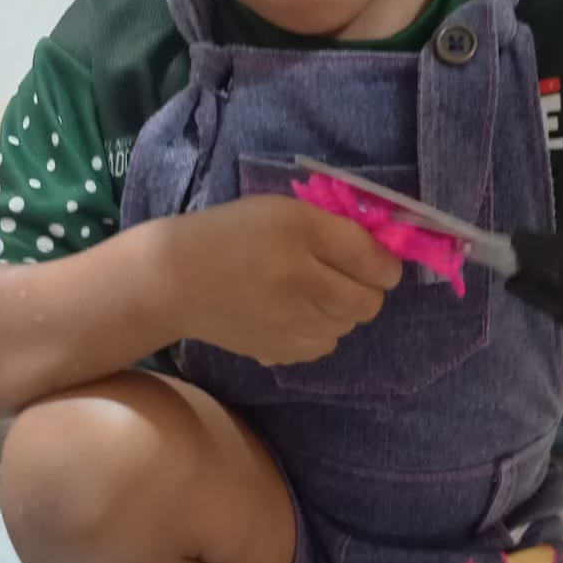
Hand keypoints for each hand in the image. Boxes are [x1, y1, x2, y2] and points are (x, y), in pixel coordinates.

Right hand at [170, 196, 402, 365]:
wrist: (176, 279)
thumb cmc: (233, 234)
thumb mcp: (283, 212)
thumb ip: (335, 229)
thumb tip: (385, 259)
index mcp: (300, 233)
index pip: (370, 258)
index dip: (386, 263)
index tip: (380, 262)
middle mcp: (299, 280)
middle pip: (368, 301)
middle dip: (367, 290)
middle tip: (343, 277)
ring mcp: (290, 322)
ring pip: (347, 326)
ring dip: (341, 312)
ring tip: (312, 294)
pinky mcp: (279, 350)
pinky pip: (324, 346)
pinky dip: (321, 332)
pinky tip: (297, 315)